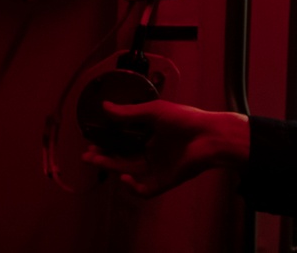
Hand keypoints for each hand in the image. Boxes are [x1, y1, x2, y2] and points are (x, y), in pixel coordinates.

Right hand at [82, 100, 248, 197]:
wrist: (209, 136)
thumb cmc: (186, 120)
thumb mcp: (154, 111)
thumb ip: (129, 112)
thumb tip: (105, 105)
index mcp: (152, 136)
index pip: (124, 141)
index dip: (108, 141)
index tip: (92, 138)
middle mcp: (153, 152)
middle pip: (122, 157)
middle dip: (103, 157)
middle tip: (87, 154)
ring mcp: (158, 168)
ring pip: (128, 171)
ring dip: (111, 167)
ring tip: (94, 159)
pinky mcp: (165, 181)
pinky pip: (145, 190)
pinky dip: (132, 187)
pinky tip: (124, 177)